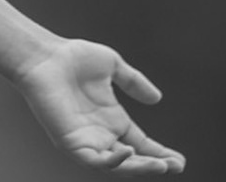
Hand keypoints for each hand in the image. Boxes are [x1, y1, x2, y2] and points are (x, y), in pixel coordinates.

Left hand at [14, 38, 184, 173]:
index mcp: (112, 119)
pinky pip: (94, 161)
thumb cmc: (73, 58)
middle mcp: (101, 134)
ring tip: (161, 166)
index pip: (141, 144)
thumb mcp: (112, 66)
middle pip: (133, 159)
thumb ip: (133, 82)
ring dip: (139, 168)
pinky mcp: (71, 143)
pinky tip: (127, 152)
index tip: (180, 161)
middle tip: (175, 166)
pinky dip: (112, 161)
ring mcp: (86, 140)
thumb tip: (156, 98)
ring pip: (117, 164)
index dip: (160, 153)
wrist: (45, 57)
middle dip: (154, 165)